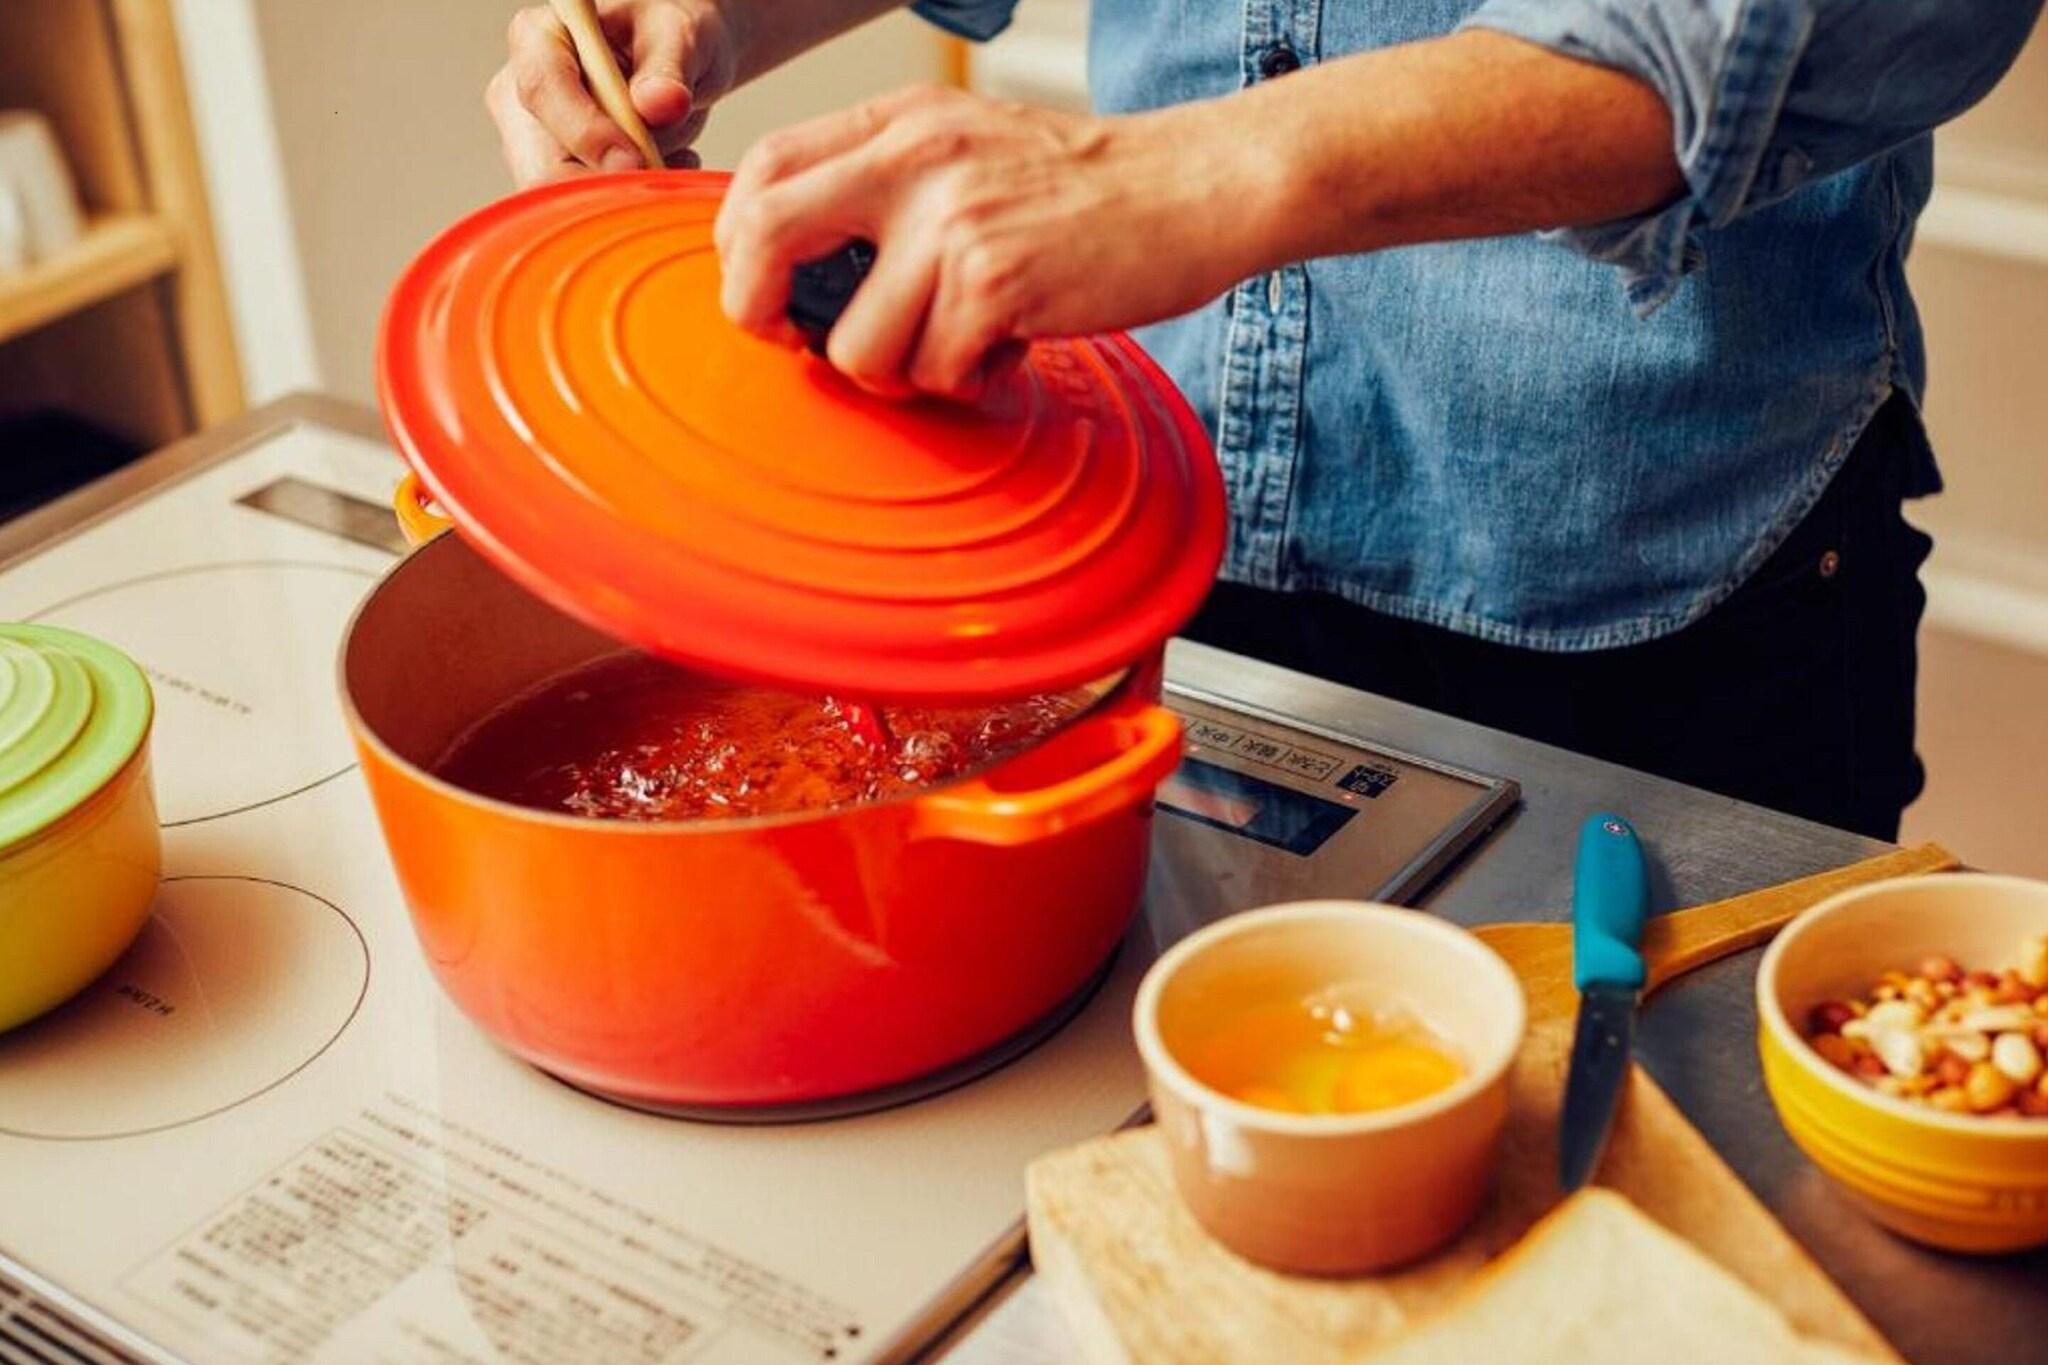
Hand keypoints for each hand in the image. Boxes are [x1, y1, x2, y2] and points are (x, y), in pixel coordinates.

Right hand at [487, 0, 739, 185]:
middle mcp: (520, 91)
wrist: (677, 61)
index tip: (636, 160)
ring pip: (563, 199)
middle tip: (665, 177)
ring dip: (624, 195)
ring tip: (674, 156)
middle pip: (539, 163)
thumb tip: (660, 104)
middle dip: (605, 184)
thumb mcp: (679, 34)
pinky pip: (584, 210)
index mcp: (539, 38)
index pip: (543, 90)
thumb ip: (670, 66)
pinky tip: (663, 168)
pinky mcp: (556, 174)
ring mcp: (533, 140)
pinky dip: (629, 203)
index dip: (586, 133)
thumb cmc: (669, 34)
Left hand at [713, 85, 1273, 396]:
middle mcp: (914, 157)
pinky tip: (1012, 347)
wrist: (1196, 186)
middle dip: (761, 313)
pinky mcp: (997, 279)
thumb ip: (886, 184)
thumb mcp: (968, 148)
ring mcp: (953, 218)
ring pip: (856, 345)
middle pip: (766, 235)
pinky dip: (970, 380)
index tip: (772, 294)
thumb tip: (796, 270)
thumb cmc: (1084, 187)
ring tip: (956, 347)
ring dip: (900, 374)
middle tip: (802, 344)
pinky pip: (937, 372)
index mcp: (898, 122)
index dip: (740, 248)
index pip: (763, 170)